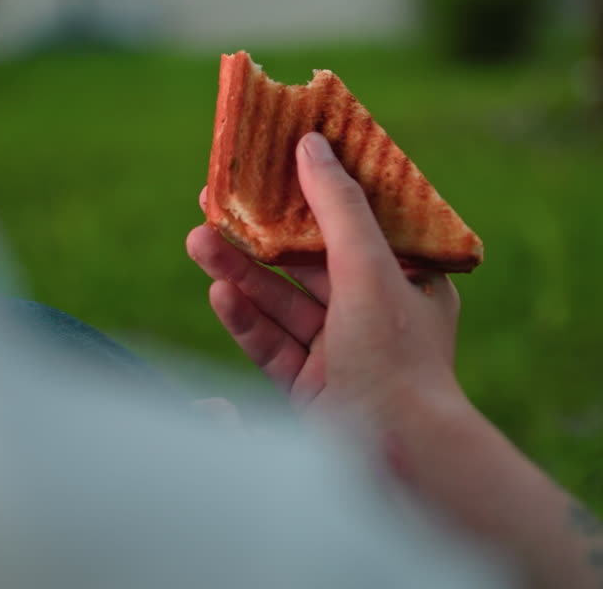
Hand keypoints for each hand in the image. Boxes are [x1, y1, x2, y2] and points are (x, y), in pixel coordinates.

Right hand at [186, 132, 466, 428]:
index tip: (271, 160)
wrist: (400, 458)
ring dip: (240, 271)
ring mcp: (340, 352)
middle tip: (212, 198)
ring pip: (281, 301)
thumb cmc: (397, 358)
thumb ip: (337, 207)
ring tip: (196, 239)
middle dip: (258, 233)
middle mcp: (374, 312)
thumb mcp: (370, 268)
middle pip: (305, 261)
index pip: (355, 221)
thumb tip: (311, 143)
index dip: (312, 189)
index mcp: (406, 280)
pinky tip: (218, 291)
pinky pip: (271, 344)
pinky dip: (245, 318)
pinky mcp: (309, 387)